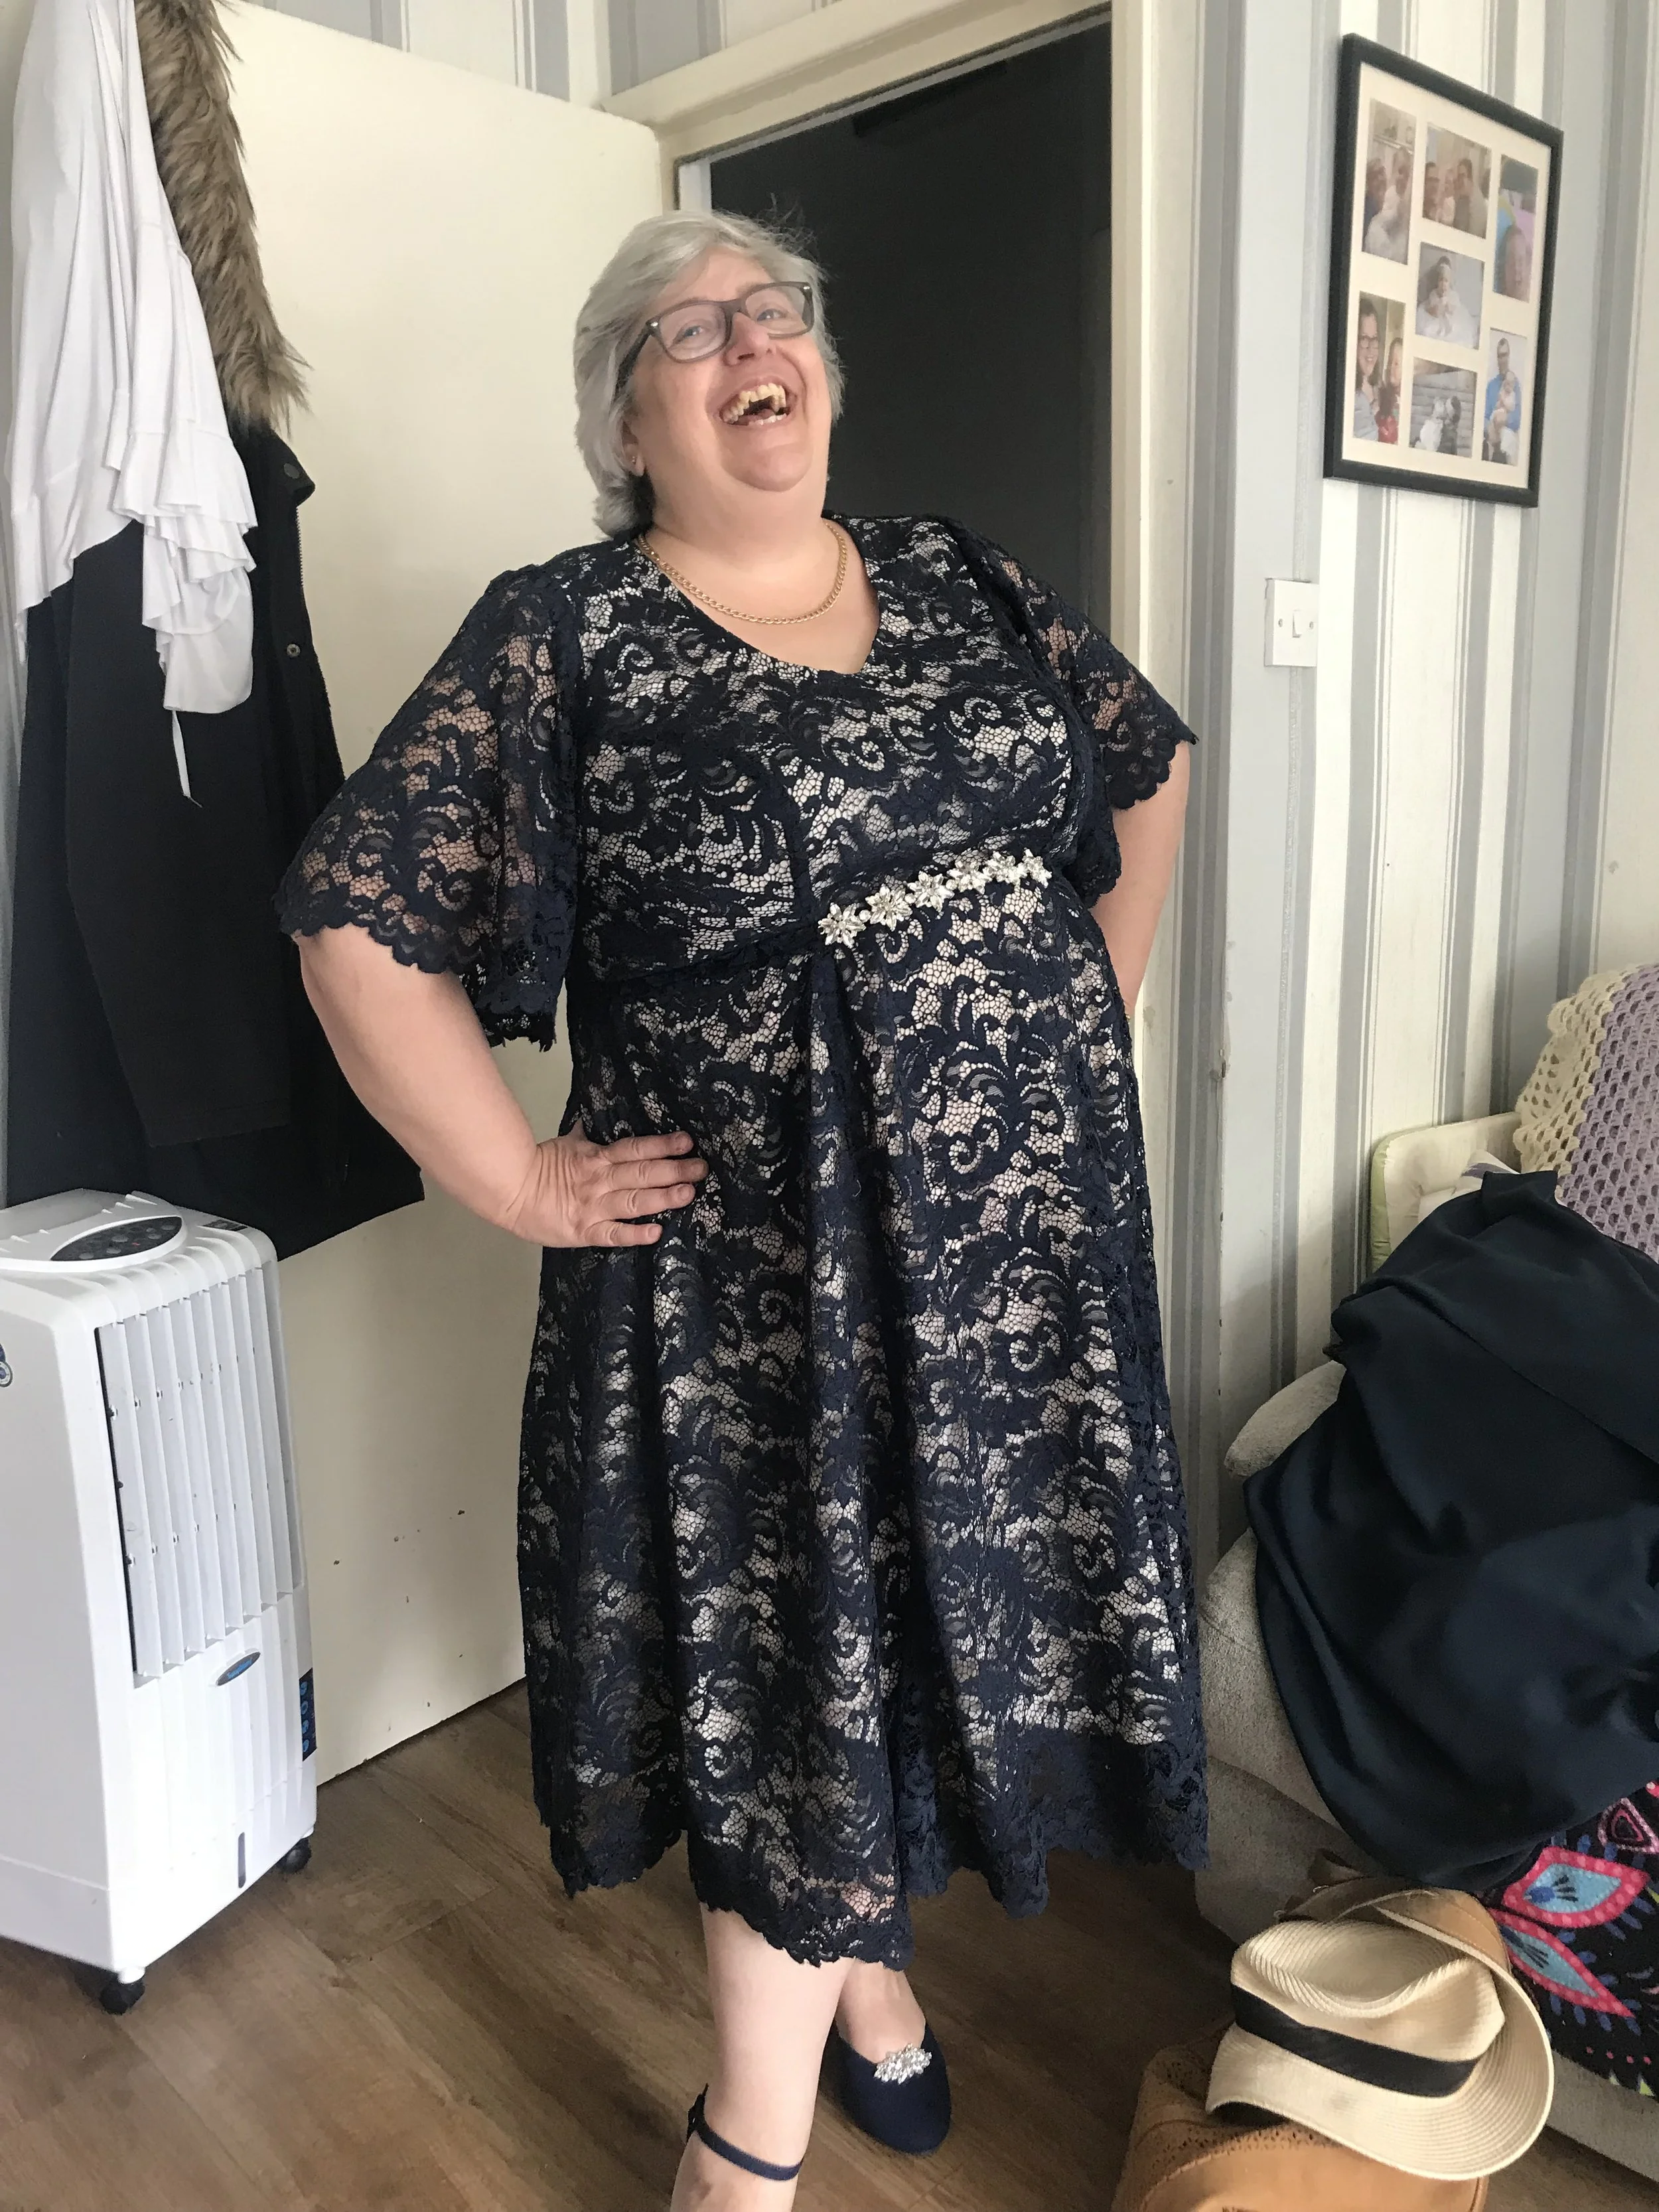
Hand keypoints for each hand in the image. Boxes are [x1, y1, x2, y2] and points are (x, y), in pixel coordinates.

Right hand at [499, 1129, 707, 1247]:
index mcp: (597, 1157)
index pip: (636, 1148)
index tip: (687, 1142)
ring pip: (635, 1201)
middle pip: (643, 1173)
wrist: (508, 1191)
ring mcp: (594, 1207)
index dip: (663, 1145)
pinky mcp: (585, 1231)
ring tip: (688, 1193)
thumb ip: (584, 1137)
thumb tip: (590, 1122)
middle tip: (702, 1168)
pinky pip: (614, 1234)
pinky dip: (634, 1234)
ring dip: (663, 1197)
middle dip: (675, 1170)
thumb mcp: (565, 1144)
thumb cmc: (537, 1166)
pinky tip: (656, 1232)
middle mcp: (600, 1181)